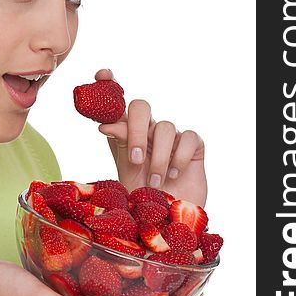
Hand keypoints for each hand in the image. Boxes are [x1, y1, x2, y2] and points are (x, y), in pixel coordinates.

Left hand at [95, 69, 206, 206]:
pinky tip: (175, 174)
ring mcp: (172, 137)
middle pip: (141, 107)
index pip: (118, 104)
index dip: (110, 85)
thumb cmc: (143, 198)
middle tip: (134, 159)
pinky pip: (188, 138)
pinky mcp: (193, 147)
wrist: (167, 221)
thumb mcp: (125, 172)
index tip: (102, 74)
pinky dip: (180, 156)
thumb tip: (105, 124)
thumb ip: (119, 145)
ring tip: (156, 181)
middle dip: (135, 130)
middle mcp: (148, 132)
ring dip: (159, 157)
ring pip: (165, 126)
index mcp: (126, 135)